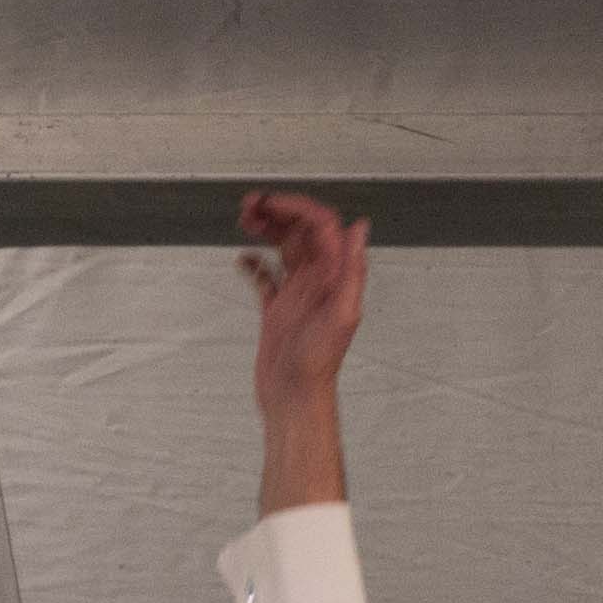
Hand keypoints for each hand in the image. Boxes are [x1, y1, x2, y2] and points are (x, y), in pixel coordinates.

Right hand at [236, 191, 365, 511]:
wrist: (295, 399)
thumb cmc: (318, 364)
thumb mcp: (342, 314)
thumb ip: (352, 270)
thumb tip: (360, 228)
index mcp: (334, 276)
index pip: (320, 226)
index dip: (296, 207)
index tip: (270, 203)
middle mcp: (317, 280)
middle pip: (299, 231)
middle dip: (276, 212)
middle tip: (249, 206)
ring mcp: (297, 294)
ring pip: (282, 248)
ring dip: (265, 230)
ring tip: (244, 220)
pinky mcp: (278, 310)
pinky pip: (266, 277)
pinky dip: (253, 264)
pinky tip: (242, 260)